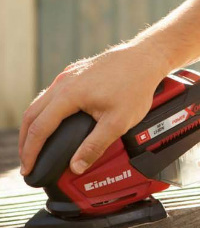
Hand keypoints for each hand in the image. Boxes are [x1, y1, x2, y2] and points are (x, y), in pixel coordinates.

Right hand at [19, 43, 169, 175]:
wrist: (144, 59)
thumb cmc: (134, 87)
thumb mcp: (117, 123)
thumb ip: (95, 146)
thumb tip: (77, 166)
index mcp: (68, 95)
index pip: (39, 128)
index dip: (31, 151)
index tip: (28, 167)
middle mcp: (63, 83)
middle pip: (32, 114)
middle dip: (26, 140)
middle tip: (27, 161)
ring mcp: (68, 76)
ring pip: (40, 103)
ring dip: (33, 125)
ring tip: (34, 144)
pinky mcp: (75, 73)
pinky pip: (51, 94)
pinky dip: (44, 112)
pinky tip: (51, 120)